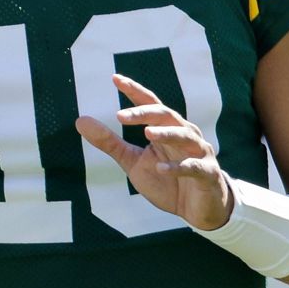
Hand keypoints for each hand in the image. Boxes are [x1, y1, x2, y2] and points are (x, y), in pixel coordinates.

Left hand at [75, 73, 232, 230]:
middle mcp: (184, 134)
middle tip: (121, 115)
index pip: (150, 104)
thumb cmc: (166, 180)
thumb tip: (80, 121)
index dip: (134, 90)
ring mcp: (198, 153)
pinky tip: (161, 169)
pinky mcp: (207, 174)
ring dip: (166, 133)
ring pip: (184, 135)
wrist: (198, 209)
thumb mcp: (133, 161)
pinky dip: (178, 168)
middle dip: (145, 113)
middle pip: (166, 115)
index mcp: (166, 128)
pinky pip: (193, 167)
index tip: (115, 78)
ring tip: (147, 133)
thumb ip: (110, 142)